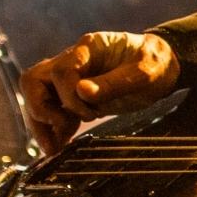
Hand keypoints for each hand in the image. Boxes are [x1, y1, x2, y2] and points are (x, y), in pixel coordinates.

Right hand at [19, 31, 180, 151]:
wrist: (162, 65)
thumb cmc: (155, 63)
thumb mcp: (144, 72)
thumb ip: (114, 82)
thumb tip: (82, 92)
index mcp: (89, 48)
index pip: (61, 71)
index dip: (70, 96)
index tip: (91, 112)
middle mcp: (73, 61)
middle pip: (34, 81)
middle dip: (40, 109)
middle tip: (59, 132)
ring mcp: (70, 78)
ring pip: (36, 97)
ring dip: (41, 123)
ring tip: (53, 148)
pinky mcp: (72, 95)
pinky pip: (50, 110)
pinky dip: (51, 128)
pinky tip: (58, 145)